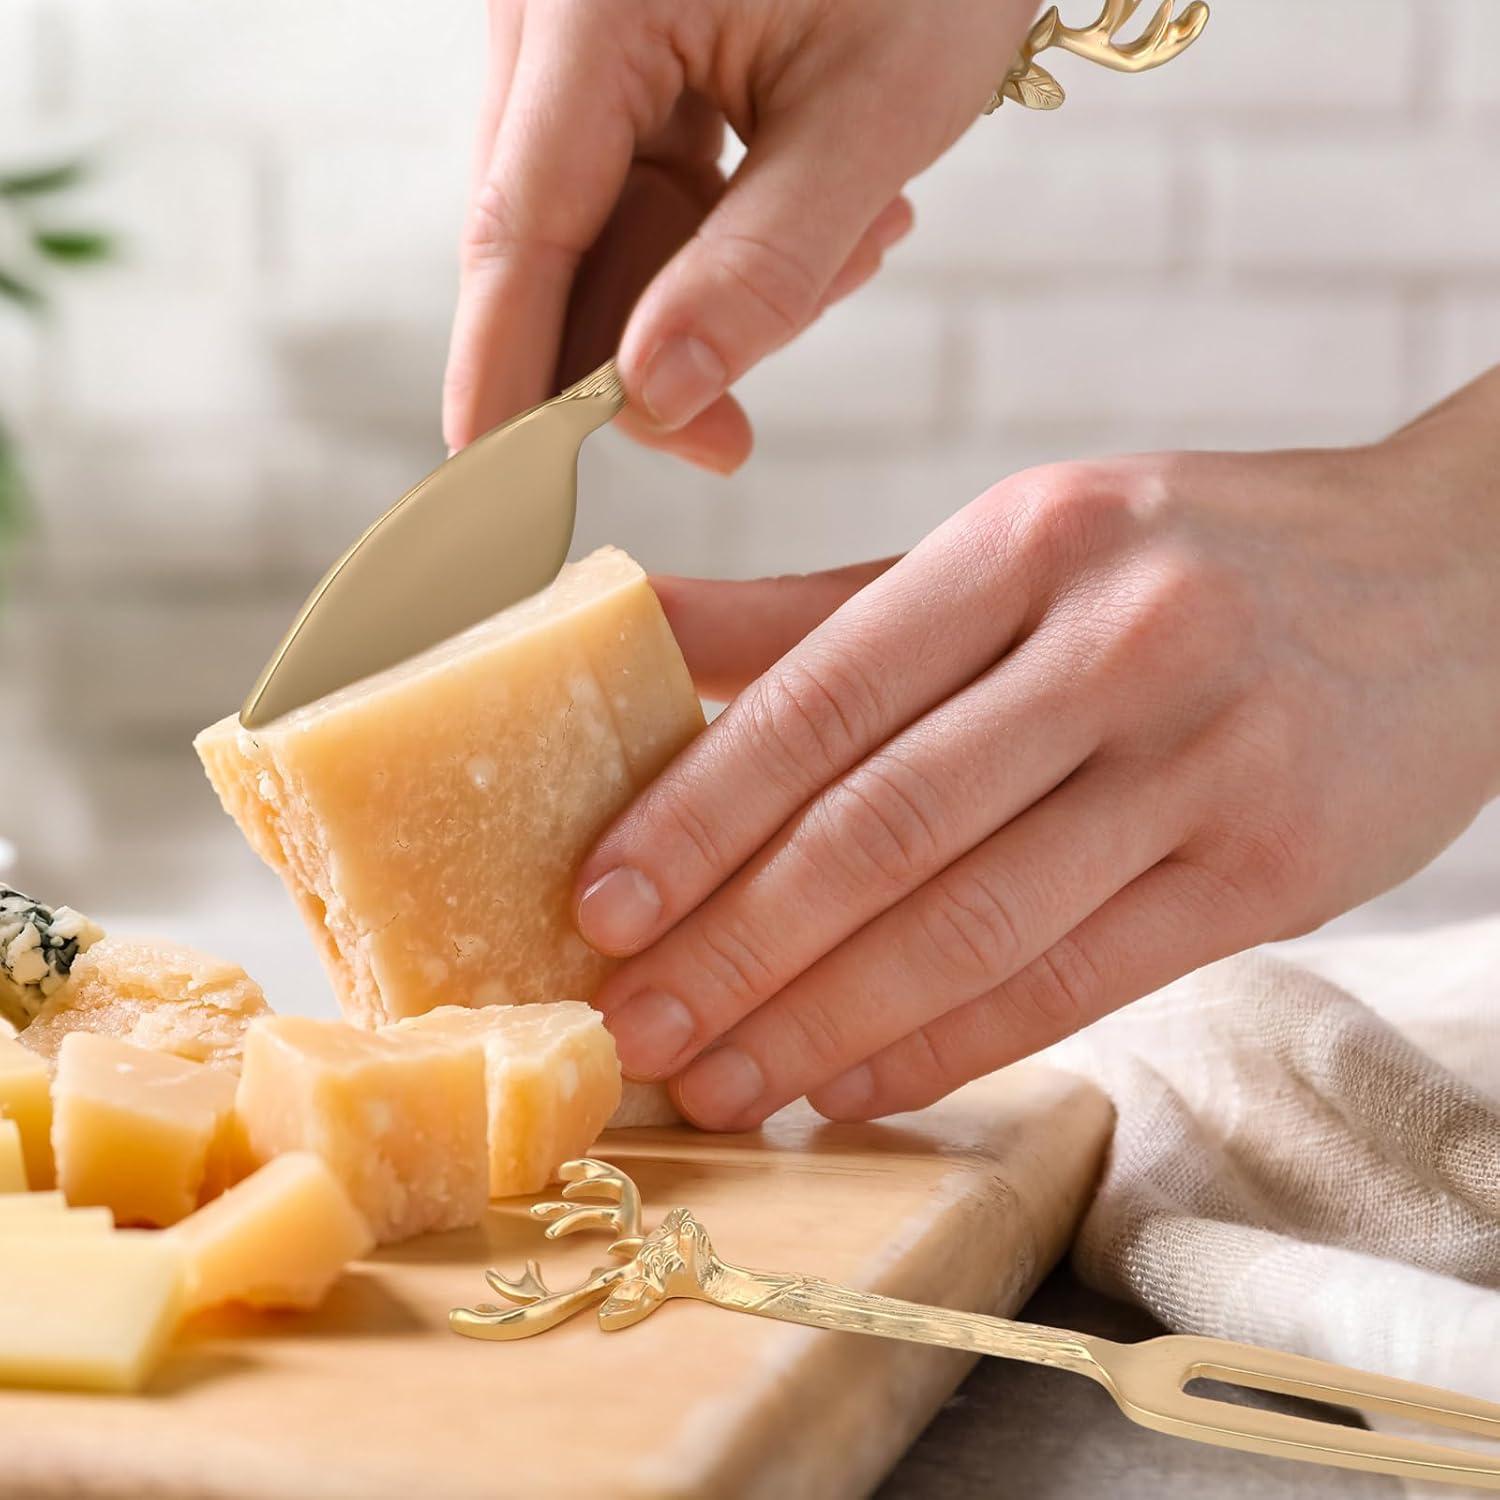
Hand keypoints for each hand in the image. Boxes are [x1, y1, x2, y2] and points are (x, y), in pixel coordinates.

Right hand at [442, 0, 1033, 469]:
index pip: (523, 229)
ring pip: (598, 235)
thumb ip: (760, 270)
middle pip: (552, 248)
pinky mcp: (612, 55)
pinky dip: (716, 239)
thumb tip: (653, 396)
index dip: (503, 376)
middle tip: (739, 436)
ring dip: (708, 291)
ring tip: (852, 244)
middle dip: (648, 352)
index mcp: (594, 2)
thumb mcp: (872, 119)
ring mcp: (572, 32)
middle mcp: (550, 13)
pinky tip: (826, 220)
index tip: (485, 497)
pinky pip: (635, 192)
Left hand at [575, 370, 1499, 1127]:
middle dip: (737, 946)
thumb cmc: (1193, 560)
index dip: (698, 814)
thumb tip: (633, 623)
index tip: (601, 906)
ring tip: (721, 1080)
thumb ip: (822, 607)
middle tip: (632, 1028)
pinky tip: (850, 1084)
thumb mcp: (1017, 544)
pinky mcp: (1269, 871)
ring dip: (825, 1022)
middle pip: (883, 827)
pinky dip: (948, 1045)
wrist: (1455, 576)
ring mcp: (1204, 762)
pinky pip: (1076, 980)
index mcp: (1027, 541)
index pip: (824, 697)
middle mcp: (1117, 642)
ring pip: (973, 922)